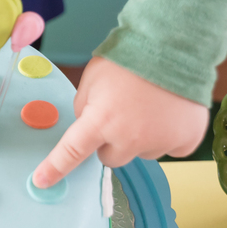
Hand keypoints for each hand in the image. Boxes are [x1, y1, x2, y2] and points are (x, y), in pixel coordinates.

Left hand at [33, 57, 209, 187]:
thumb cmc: (131, 57)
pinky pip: (171, 148)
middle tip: (123, 112)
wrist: (177, 45)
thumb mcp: (94, 78)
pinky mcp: (186, 141)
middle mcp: (129, 137)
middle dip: (112, 141)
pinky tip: (171, 111)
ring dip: (142, 136)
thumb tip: (87, 126)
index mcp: (101, 120)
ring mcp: (160, 142)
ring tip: (151, 104)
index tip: (41, 182)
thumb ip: (85, 106)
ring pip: (142, 152)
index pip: (72, 151)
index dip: (55, 168)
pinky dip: (170, 134)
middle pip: (111, 157)